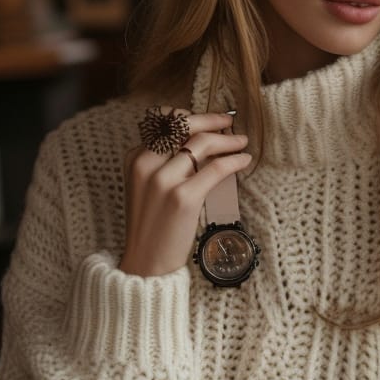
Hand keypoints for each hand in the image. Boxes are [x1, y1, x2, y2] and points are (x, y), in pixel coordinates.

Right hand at [120, 110, 251, 277]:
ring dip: (227, 139)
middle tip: (229, 121)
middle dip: (211, 119)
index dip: (191, 116)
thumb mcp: (147, 188)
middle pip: (184, 125)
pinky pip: (216, 168)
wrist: (146, 263)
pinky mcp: (183, 198)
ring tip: (241, 142)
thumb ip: (164, 164)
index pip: (164, 122)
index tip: (208, 119)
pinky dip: (234, 161)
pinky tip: (243, 161)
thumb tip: (200, 142)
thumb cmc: (152, 227)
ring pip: (202, 143)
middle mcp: (146, 165)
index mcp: (135, 159)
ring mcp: (164, 181)